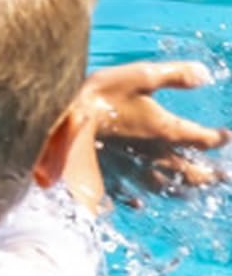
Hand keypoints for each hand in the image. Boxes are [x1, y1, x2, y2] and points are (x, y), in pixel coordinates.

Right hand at [83, 60, 228, 201]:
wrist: (60, 121)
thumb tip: (206, 72)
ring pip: (164, 186)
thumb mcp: (140, 76)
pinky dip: (136, 200)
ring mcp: (131, 170)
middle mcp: (154, 156)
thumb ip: (175, 75)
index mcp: (166, 131)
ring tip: (191, 192)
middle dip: (209, 174)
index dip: (219, 139)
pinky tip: (138, 203)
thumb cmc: (100, 96)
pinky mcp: (107, 176)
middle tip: (222, 177)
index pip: (203, 140)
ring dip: (181, 190)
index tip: (226, 136)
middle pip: (190, 171)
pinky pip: (126, 194)